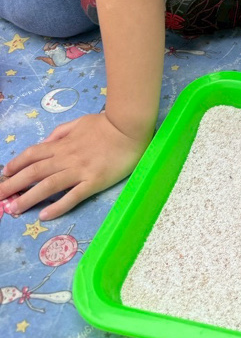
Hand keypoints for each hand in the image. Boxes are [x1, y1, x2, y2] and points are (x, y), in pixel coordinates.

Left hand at [0, 112, 150, 219]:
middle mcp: (66, 158)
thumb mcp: (80, 122)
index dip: (16, 165)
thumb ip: (60, 133)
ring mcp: (79, 171)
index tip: (3, 174)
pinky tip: (45, 215)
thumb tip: (44, 144)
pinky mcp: (93, 182)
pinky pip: (72, 196)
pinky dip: (57, 206)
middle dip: (13, 185)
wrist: (130, 128)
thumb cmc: (107, 124)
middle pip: (34, 172)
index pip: (33, 154)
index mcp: (63, 144)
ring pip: (48, 186)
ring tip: (14, 210)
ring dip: (29, 198)